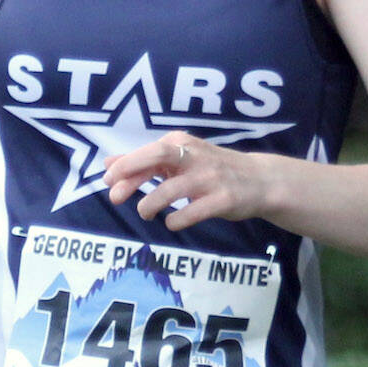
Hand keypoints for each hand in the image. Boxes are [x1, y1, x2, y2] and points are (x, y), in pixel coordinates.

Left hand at [103, 132, 265, 231]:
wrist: (260, 180)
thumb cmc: (212, 169)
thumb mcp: (179, 159)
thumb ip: (144, 162)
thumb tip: (108, 164)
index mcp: (182, 143)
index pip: (148, 152)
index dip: (124, 166)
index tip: (107, 181)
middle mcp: (195, 156)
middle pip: (159, 156)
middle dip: (133, 173)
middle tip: (115, 196)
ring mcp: (210, 178)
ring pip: (173, 189)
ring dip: (151, 204)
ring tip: (144, 213)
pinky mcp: (223, 199)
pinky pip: (194, 211)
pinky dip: (177, 219)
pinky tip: (172, 222)